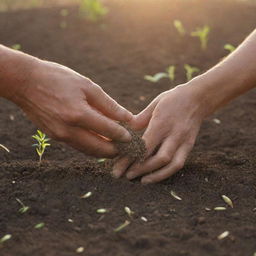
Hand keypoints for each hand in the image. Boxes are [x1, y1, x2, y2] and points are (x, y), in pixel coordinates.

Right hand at [12, 59, 132, 157]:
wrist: (25, 82)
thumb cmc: (58, 79)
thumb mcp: (87, 86)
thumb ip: (108, 105)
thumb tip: (127, 117)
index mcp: (79, 114)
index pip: (109, 131)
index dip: (123, 136)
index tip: (132, 137)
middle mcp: (69, 130)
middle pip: (100, 149)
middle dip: (116, 150)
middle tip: (127, 147)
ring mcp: (60, 136)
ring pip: (89, 151)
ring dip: (104, 151)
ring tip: (116, 146)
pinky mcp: (55, 137)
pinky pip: (78, 147)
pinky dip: (91, 147)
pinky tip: (99, 141)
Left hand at [112, 84, 204, 182]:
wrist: (199, 98)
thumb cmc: (173, 99)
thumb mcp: (154, 104)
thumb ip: (140, 119)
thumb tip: (124, 131)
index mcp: (162, 122)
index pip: (145, 145)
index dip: (131, 159)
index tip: (119, 167)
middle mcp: (175, 134)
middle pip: (159, 158)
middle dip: (141, 170)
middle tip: (126, 176)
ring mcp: (184, 141)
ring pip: (172, 165)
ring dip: (155, 176)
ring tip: (141, 181)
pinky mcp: (189, 146)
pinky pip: (179, 163)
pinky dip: (167, 173)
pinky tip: (155, 176)